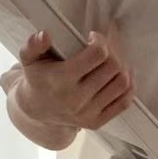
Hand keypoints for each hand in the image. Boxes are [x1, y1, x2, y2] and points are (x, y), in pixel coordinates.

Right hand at [13, 23, 135, 133]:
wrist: (36, 111)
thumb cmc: (37, 79)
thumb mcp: (29, 59)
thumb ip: (34, 45)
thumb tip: (45, 35)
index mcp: (61, 80)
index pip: (97, 54)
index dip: (100, 41)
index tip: (93, 38)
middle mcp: (76, 99)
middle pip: (113, 67)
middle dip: (113, 51)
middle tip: (106, 47)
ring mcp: (88, 113)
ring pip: (122, 84)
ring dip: (123, 67)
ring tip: (113, 60)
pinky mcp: (97, 122)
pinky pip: (124, 102)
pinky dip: (128, 86)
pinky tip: (120, 75)